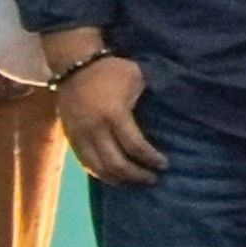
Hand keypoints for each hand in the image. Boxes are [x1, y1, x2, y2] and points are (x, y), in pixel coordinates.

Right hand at [56, 51, 166, 185]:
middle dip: (136, 175)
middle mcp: (95, 129)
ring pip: (98, 168)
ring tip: (134, 182)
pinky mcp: (70, 137)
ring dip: (118, 179)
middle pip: (116, 164)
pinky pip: (85, 163)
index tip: (164, 165)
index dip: (151, 159)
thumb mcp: (137, 77)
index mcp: (114, 114)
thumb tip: (176, 111)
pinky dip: (100, 173)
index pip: (135, 146)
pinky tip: (114, 177)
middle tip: (152, 178)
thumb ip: (151, 97)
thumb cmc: (111, 70)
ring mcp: (80, 135)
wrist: (74, 64)